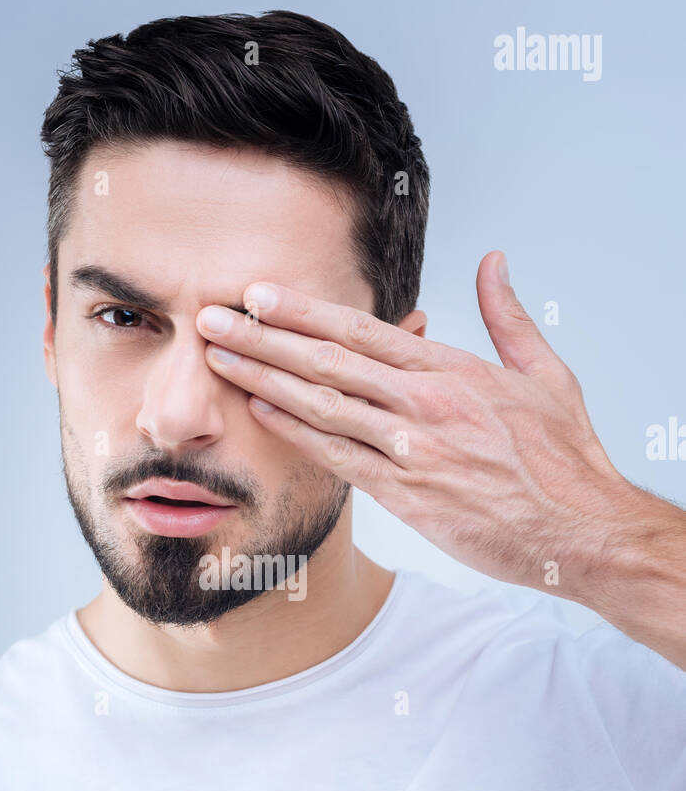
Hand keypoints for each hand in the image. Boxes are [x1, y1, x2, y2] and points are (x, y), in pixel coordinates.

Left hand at [196, 251, 636, 599]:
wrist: (579, 529)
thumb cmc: (563, 458)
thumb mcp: (545, 373)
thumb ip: (507, 315)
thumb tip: (493, 261)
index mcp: (453, 371)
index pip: (363, 330)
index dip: (304, 310)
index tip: (258, 294)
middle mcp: (424, 405)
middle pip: (327, 361)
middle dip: (263, 338)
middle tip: (211, 319)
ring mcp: (412, 450)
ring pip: (322, 406)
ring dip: (264, 380)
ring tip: (218, 360)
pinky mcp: (406, 494)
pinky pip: (338, 457)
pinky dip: (298, 433)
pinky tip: (262, 412)